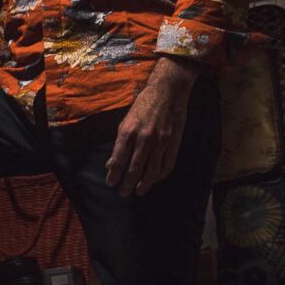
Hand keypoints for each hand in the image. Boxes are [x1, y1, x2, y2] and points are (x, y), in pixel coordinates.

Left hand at [106, 58, 196, 197]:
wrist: (168, 91)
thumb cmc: (143, 105)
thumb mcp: (126, 121)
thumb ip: (120, 143)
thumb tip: (110, 163)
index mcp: (128, 132)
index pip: (118, 160)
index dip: (114, 175)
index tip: (110, 184)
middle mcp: (144, 138)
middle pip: (134, 168)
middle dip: (127, 183)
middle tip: (123, 193)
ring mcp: (160, 141)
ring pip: (151, 169)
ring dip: (144, 184)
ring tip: (138, 192)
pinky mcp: (174, 141)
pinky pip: (167, 163)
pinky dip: (161, 174)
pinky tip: (155, 179)